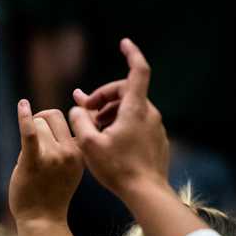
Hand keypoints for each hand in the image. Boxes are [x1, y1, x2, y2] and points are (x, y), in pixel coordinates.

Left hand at [10, 100, 83, 224]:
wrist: (42, 221)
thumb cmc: (52, 194)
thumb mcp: (69, 169)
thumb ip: (68, 148)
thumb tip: (55, 122)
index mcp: (79, 152)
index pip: (68, 119)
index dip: (52, 122)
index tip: (44, 131)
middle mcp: (69, 152)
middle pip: (51, 117)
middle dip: (39, 122)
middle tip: (32, 139)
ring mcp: (52, 157)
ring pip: (37, 124)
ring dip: (29, 136)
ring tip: (29, 158)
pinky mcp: (33, 162)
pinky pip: (30, 133)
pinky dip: (24, 117)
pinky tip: (22, 105)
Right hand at [67, 39, 170, 201]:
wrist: (146, 193)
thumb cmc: (117, 169)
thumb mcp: (89, 144)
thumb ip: (79, 120)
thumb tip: (78, 107)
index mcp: (135, 109)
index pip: (138, 70)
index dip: (131, 53)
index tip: (124, 43)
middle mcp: (149, 113)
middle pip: (126, 91)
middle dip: (103, 97)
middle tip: (84, 110)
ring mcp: (155, 127)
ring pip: (130, 109)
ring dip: (109, 113)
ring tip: (92, 130)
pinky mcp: (157, 140)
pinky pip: (137, 124)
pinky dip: (120, 125)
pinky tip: (107, 142)